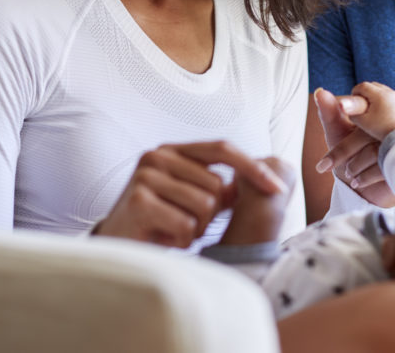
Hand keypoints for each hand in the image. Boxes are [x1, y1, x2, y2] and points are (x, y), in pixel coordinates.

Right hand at [93, 141, 287, 248]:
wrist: (116, 245)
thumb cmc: (161, 220)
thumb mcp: (192, 196)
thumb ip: (222, 186)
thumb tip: (265, 180)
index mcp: (173, 150)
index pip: (223, 149)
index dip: (254, 168)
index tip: (277, 188)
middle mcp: (157, 155)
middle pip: (218, 186)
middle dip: (212, 213)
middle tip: (186, 222)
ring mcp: (146, 177)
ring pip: (205, 206)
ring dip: (196, 228)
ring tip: (173, 229)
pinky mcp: (140, 202)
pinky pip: (187, 226)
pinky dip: (182, 240)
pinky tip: (163, 238)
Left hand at [312, 87, 394, 206]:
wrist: (362, 189)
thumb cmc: (348, 157)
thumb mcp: (336, 134)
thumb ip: (330, 113)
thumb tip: (319, 91)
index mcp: (376, 114)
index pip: (362, 106)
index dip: (349, 111)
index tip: (334, 124)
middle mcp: (391, 126)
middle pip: (367, 132)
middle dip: (344, 149)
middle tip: (324, 165)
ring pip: (375, 150)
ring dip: (356, 164)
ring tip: (346, 173)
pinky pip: (384, 167)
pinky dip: (366, 176)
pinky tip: (356, 182)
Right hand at [347, 81, 394, 140]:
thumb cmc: (379, 130)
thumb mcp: (361, 122)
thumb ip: (352, 112)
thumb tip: (343, 106)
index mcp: (379, 95)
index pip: (363, 86)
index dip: (355, 91)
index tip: (352, 98)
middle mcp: (390, 93)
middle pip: (373, 85)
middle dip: (365, 91)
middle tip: (359, 101)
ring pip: (383, 90)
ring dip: (375, 95)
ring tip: (369, 105)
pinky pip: (391, 97)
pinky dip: (384, 100)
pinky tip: (381, 110)